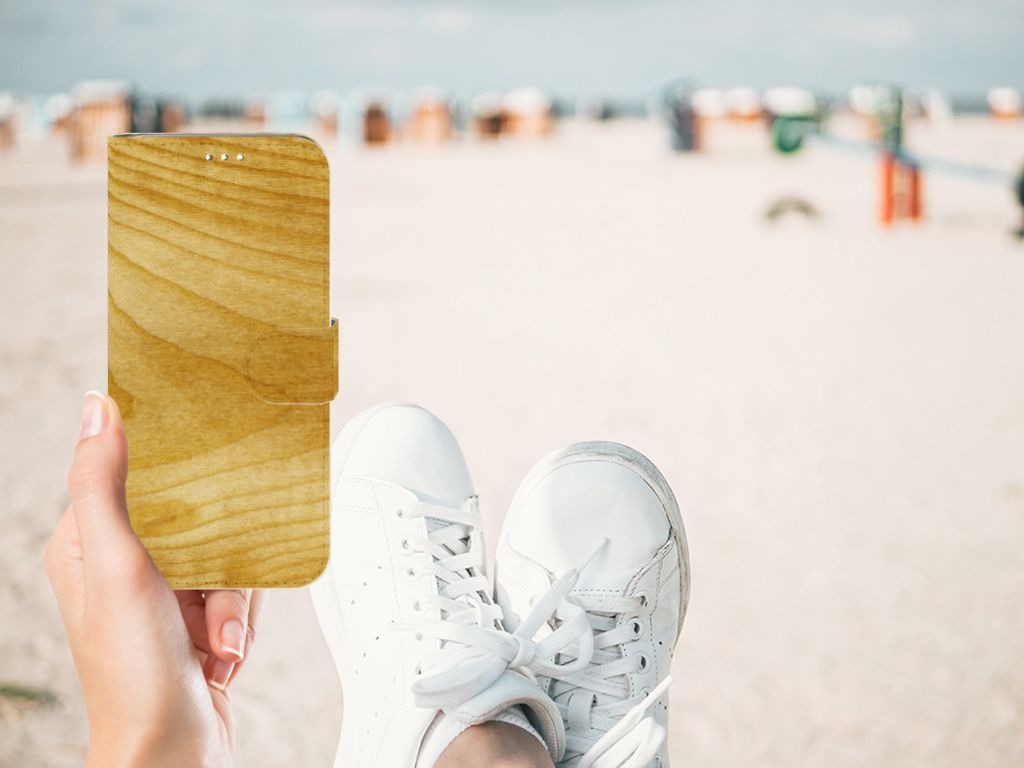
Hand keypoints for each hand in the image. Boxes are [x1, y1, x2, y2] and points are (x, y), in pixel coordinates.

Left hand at [44, 391, 266, 767]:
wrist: (173, 753)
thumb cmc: (134, 674)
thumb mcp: (117, 568)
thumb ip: (102, 486)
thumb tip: (98, 408)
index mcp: (88, 542)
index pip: (134, 473)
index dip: (175, 470)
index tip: (206, 466)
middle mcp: (124, 563)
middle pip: (196, 514)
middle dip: (219, 558)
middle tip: (213, 590)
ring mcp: (163, 592)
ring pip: (226, 551)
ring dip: (232, 599)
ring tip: (217, 638)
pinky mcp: (197, 616)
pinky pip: (240, 588)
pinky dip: (240, 619)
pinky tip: (224, 650)